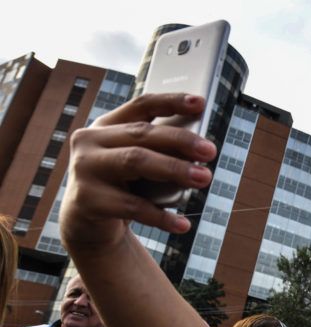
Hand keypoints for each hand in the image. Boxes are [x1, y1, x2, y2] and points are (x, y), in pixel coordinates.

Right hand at [60, 93, 216, 253]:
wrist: (88, 225)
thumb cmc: (122, 187)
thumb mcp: (136, 165)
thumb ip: (159, 152)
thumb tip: (200, 151)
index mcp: (106, 126)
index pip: (141, 105)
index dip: (171, 101)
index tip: (200, 103)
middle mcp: (90, 141)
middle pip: (141, 133)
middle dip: (180, 140)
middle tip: (210, 151)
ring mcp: (84, 169)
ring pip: (135, 161)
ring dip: (174, 169)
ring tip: (204, 178)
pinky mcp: (86, 200)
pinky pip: (132, 206)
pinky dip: (161, 216)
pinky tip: (183, 224)